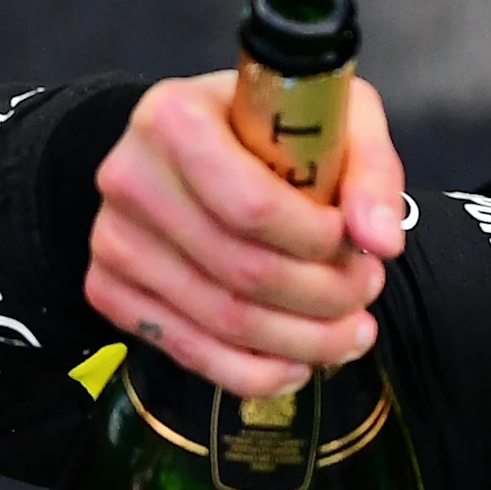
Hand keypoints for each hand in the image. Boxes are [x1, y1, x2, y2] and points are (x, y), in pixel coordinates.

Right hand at [83, 71, 407, 397]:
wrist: (193, 143)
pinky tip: (299, 364)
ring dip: (305, 341)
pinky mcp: (109, 289)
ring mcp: (113, 239)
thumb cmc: (271, 127)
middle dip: (327, 297)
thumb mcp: (336, 117)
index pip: (254, 208)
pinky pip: (188, 352)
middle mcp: (130, 178)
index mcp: (175, 118)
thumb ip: (369, 171)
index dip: (319, 242)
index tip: (358, 244)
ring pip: (223, 322)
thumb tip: (381, 242)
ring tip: (352, 331)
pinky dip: (256, 372)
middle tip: (367, 289)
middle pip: (244, 272)